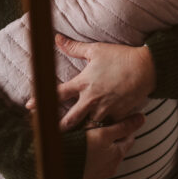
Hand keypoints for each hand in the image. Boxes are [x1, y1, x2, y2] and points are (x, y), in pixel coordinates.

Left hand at [26, 34, 155, 130]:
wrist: (147, 67)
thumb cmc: (121, 57)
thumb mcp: (96, 50)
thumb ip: (75, 48)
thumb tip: (57, 38)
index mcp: (83, 83)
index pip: (56, 94)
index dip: (40, 101)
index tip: (30, 107)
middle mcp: (92, 99)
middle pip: (69, 120)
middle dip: (58, 129)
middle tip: (50, 134)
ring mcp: (105, 109)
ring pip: (89, 127)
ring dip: (83, 132)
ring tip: (75, 139)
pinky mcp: (118, 115)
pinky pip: (108, 126)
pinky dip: (104, 129)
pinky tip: (101, 134)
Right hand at [81, 114, 144, 178]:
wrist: (62, 164)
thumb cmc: (84, 147)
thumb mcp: (105, 133)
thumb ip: (123, 126)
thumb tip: (142, 118)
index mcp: (118, 155)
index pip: (129, 139)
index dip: (126, 128)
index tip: (122, 120)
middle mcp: (112, 167)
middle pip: (118, 148)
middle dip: (115, 138)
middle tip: (108, 127)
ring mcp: (100, 174)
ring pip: (107, 157)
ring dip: (105, 148)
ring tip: (96, 137)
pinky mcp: (89, 176)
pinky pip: (96, 163)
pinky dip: (95, 156)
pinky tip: (88, 149)